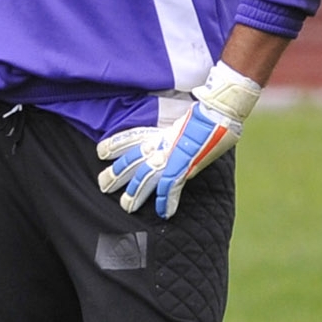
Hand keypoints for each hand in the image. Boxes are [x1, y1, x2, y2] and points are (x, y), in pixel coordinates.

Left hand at [96, 61, 262, 218]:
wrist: (220, 109)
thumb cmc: (209, 112)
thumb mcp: (188, 121)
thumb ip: (179, 132)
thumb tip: (181, 134)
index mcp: (163, 132)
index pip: (133, 138)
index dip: (116, 144)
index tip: (101, 151)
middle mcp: (163, 143)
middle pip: (133, 160)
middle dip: (118, 174)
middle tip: (102, 185)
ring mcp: (172, 154)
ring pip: (146, 175)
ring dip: (136, 192)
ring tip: (126, 206)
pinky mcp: (184, 163)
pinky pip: (172, 185)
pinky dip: (167, 200)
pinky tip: (163, 213)